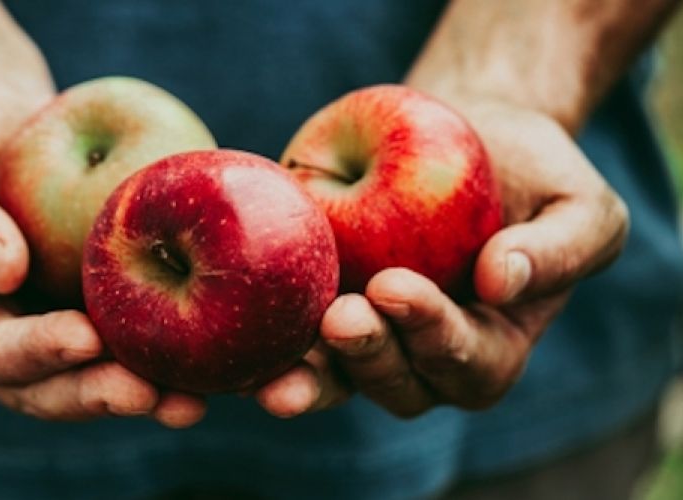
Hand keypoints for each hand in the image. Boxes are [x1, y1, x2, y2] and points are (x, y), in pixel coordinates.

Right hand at [0, 71, 205, 426]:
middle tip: (152, 394)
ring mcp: (44, 324)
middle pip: (44, 386)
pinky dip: (164, 344)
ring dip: (141, 389)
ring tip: (191, 399)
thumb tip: (5, 270)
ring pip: (92, 373)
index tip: (83, 338)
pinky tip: (210, 349)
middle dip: (97, 393)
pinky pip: (127, 329)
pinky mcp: (89, 301)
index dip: (32, 352)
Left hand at [255, 96, 627, 417]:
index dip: (432, 334)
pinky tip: (244, 333)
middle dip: (368, 357)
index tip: (396, 288)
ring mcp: (367, 337)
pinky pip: (291, 339)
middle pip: (398, 385)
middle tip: (341, 316)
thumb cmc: (529, 173)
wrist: (460, 132)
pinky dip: (267, 344)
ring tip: (282, 361)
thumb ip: (561, 249)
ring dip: (311, 374)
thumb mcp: (578, 204)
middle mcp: (424, 356)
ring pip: (338, 379)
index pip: (466, 362)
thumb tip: (500, 282)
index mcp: (491, 345)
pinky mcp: (317, 306)